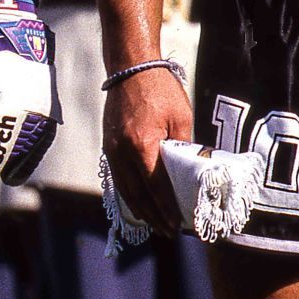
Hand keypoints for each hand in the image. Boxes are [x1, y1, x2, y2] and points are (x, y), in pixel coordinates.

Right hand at [102, 64, 192, 234]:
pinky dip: (127, 192)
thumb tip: (190, 170)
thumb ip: (184, 146)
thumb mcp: (181, 117)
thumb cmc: (160, 88)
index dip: (166, 207)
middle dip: (152, 215)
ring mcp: (111, 147)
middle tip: (166, 231)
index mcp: (142, 144)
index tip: (177, 224)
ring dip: (138, 207)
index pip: (155, 186)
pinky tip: (137, 201)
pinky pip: (117, 175)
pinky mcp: (108, 143)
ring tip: (152, 222)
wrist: (130, 67)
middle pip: (136, 193)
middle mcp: (122, 150)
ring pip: (123, 187)